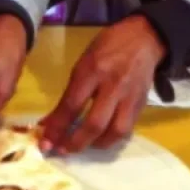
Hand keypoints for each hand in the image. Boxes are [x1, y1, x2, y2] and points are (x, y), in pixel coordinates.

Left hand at [39, 15, 164, 154]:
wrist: (144, 38)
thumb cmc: (108, 47)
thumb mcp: (84, 62)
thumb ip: (70, 91)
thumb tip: (52, 119)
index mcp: (93, 70)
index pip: (72, 105)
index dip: (57, 126)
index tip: (45, 140)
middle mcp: (112, 85)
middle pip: (94, 123)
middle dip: (75, 142)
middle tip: (60, 151)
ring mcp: (129, 97)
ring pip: (115, 131)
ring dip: (95, 144)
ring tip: (81, 147)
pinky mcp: (141, 104)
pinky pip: (127, 129)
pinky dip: (111, 139)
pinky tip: (99, 139)